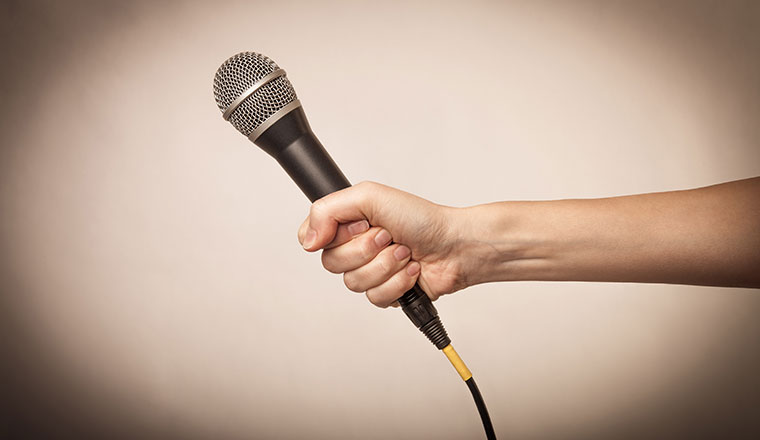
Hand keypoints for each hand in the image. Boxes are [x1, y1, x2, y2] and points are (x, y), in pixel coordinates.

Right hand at [297, 181, 467, 307]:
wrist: (454, 246)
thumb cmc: (420, 218)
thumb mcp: (369, 196)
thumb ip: (327, 210)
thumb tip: (306, 240)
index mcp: (348, 223)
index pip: (313, 237)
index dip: (335, 235)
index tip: (361, 225)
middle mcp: (356, 247)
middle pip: (332, 263)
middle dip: (365, 250)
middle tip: (388, 236)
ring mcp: (371, 271)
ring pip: (353, 283)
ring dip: (385, 266)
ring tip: (404, 252)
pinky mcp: (386, 293)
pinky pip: (374, 298)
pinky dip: (397, 282)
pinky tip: (411, 270)